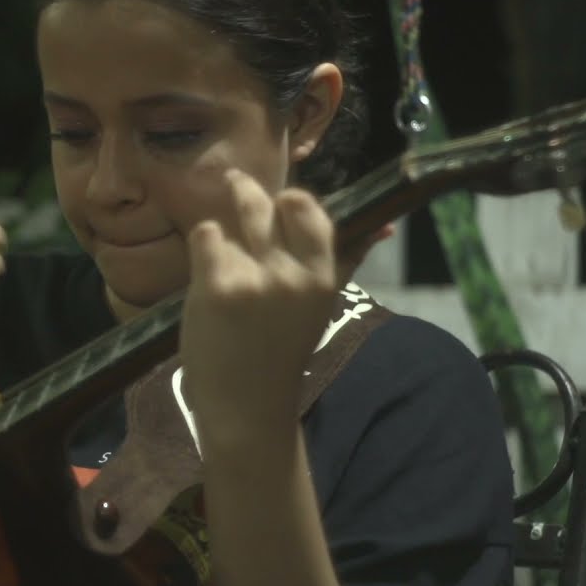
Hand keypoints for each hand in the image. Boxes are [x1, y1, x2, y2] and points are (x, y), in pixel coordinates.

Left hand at [180, 168, 389, 450]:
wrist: (246, 404)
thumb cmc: (280, 351)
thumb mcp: (320, 304)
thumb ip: (346, 259)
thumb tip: (384, 224)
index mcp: (322, 275)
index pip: (308, 208)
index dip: (288, 199)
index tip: (276, 202)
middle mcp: (293, 273)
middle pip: (266, 203)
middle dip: (244, 188)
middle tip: (233, 181)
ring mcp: (255, 278)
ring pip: (231, 222)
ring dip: (223, 234)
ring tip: (220, 255)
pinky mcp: (218, 286)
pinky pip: (206, 236)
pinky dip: (202, 247)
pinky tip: (206, 275)